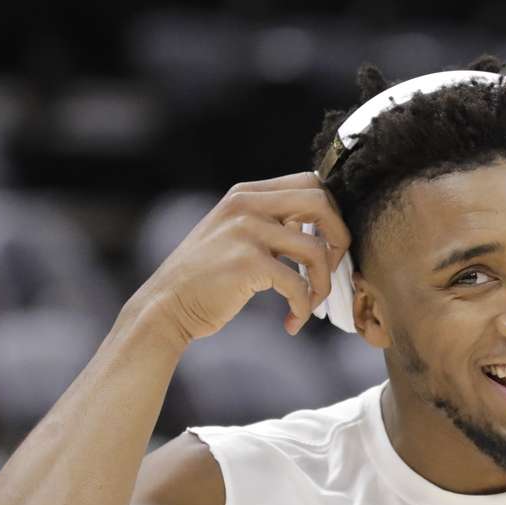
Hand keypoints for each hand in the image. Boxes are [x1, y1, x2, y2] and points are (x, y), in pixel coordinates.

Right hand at [133, 172, 350, 347]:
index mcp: (246, 194)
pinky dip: (303, 308)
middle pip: (320, 201)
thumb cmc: (206, 279)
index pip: (309, 182)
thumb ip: (270, 223)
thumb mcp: (235, 235)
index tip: (329, 244)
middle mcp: (246, 204)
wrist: (167, 306)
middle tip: (331, 269)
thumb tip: (317, 228)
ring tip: (309, 305)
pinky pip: (298, 285)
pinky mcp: (248, 263)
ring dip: (322, 285)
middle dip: (338, 239)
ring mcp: (246, 232)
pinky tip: (292, 322)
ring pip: (316, 250)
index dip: (332, 213)